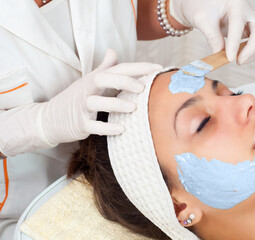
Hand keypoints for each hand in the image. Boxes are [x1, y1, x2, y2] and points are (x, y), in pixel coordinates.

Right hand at [40, 49, 161, 144]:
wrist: (48, 119)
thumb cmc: (75, 98)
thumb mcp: (88, 81)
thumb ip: (104, 68)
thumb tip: (113, 51)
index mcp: (93, 79)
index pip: (117, 68)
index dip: (137, 67)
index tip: (158, 68)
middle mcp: (87, 90)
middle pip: (103, 79)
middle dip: (124, 81)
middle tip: (143, 87)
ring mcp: (81, 107)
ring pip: (96, 102)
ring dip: (116, 104)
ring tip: (134, 107)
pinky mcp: (79, 124)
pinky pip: (93, 125)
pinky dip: (107, 127)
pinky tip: (122, 129)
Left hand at [170, 0, 254, 64]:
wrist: (203, 2)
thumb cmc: (202, 6)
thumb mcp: (202, 20)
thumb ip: (212, 37)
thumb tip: (219, 54)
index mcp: (236, 4)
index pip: (238, 25)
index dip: (235, 44)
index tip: (229, 58)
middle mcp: (247, 11)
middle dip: (252, 49)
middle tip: (239, 61)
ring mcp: (251, 20)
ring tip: (240, 61)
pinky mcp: (250, 28)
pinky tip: (243, 57)